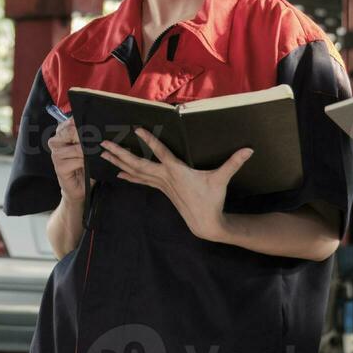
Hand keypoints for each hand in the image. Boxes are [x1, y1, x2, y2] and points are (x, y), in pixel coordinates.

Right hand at [48, 118, 86, 202]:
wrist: (79, 186)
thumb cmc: (83, 164)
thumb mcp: (85, 147)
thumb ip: (86, 135)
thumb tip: (95, 128)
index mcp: (61, 133)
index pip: (71, 121)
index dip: (84, 126)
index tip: (93, 132)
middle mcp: (55, 141)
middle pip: (72, 131)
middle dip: (86, 139)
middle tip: (93, 147)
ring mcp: (56, 154)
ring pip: (78, 148)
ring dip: (88, 154)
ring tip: (91, 157)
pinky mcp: (59, 166)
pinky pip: (78, 160)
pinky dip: (86, 163)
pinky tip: (86, 166)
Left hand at [100, 128, 252, 241]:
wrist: (205, 223)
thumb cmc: (212, 200)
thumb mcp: (221, 179)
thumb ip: (233, 163)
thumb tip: (249, 149)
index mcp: (177, 171)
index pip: (161, 152)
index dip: (149, 140)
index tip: (137, 129)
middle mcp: (165, 177)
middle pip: (137, 163)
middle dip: (119, 153)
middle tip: (103, 144)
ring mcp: (161, 184)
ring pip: (135, 171)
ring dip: (118, 162)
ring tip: (103, 154)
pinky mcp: (161, 190)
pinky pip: (141, 180)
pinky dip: (129, 176)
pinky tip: (118, 174)